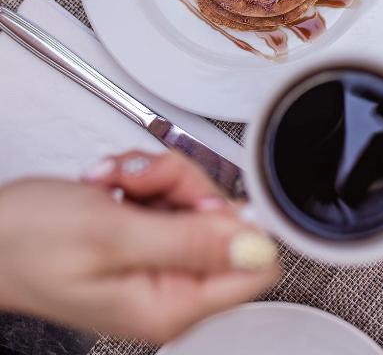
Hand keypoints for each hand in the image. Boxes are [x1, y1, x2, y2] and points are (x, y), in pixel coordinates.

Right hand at [0, 151, 278, 342]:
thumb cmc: (29, 241)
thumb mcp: (113, 234)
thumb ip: (189, 241)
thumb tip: (256, 245)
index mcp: (171, 302)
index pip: (253, 267)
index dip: (238, 220)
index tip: (201, 197)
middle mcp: (170, 286)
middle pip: (222, 220)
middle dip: (182, 185)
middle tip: (139, 183)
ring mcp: (158, 259)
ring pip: (193, 198)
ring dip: (155, 177)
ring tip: (115, 183)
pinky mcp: (145, 236)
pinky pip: (168, 194)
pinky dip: (142, 178)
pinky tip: (111, 184)